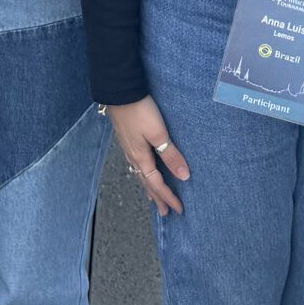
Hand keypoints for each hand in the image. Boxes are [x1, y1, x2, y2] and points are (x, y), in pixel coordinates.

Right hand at [107, 97, 190, 215]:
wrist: (119, 91)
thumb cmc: (140, 111)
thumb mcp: (159, 133)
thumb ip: (171, 155)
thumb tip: (184, 177)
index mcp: (141, 158)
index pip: (157, 184)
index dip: (168, 197)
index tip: (179, 210)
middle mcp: (133, 156)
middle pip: (147, 183)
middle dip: (157, 198)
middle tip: (165, 212)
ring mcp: (128, 147)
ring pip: (140, 174)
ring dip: (149, 187)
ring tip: (153, 197)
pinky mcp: (126, 138)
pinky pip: (136, 163)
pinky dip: (142, 173)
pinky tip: (142, 169)